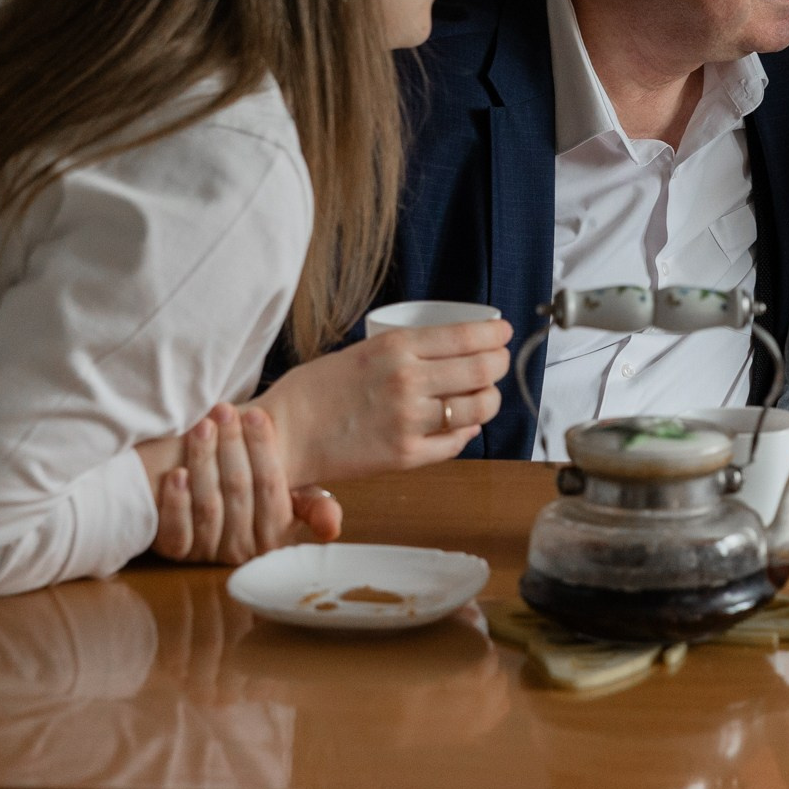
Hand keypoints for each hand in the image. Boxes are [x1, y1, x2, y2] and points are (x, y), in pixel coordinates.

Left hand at [150, 403, 341, 564]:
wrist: (218, 509)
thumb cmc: (259, 495)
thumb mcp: (298, 501)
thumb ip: (318, 508)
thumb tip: (331, 527)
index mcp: (276, 534)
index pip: (271, 486)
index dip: (263, 448)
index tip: (255, 414)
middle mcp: (244, 549)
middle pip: (237, 491)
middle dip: (230, 445)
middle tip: (223, 411)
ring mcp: (208, 552)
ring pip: (208, 506)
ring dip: (203, 462)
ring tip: (202, 427)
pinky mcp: (177, 552)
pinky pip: (176, 532)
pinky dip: (176, 502)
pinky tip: (177, 473)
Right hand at [256, 317, 512, 485]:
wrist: (283, 434)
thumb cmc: (315, 390)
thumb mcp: (363, 351)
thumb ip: (407, 352)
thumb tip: (455, 351)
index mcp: (396, 348)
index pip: (468, 337)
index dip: (496, 336)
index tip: (505, 334)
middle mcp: (408, 381)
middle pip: (483, 370)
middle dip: (500, 364)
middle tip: (499, 362)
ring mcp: (410, 420)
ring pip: (478, 407)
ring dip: (489, 400)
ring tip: (483, 395)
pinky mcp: (407, 455)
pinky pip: (457, 442)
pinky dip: (466, 431)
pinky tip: (460, 425)